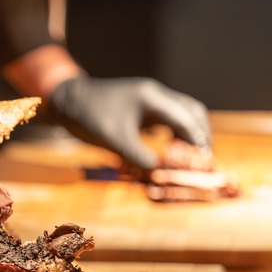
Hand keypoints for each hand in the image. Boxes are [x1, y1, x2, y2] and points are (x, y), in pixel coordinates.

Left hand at [47, 75, 210, 168]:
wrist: (67, 101)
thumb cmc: (88, 116)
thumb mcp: (113, 139)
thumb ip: (137, 156)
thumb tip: (160, 174)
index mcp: (152, 97)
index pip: (186, 118)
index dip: (198, 141)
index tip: (204, 162)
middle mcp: (154, 96)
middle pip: (191, 112)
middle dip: (200, 135)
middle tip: (203, 161)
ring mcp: (148, 101)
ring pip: (180, 115)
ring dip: (188, 135)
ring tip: (191, 158)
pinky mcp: (139, 109)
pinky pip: (165, 120)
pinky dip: (173, 134)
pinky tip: (171, 150)